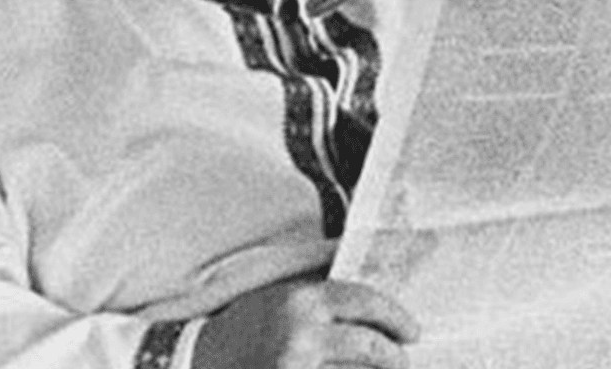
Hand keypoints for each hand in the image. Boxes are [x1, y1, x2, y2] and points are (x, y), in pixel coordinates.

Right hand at [191, 277, 419, 368]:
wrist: (199, 359)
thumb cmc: (245, 323)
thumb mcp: (281, 289)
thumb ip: (321, 274)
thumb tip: (358, 252)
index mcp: (302, 301)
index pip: (366, 301)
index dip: (396, 317)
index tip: (412, 331)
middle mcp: (302, 336)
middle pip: (373, 349)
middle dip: (395, 358)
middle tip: (401, 360)